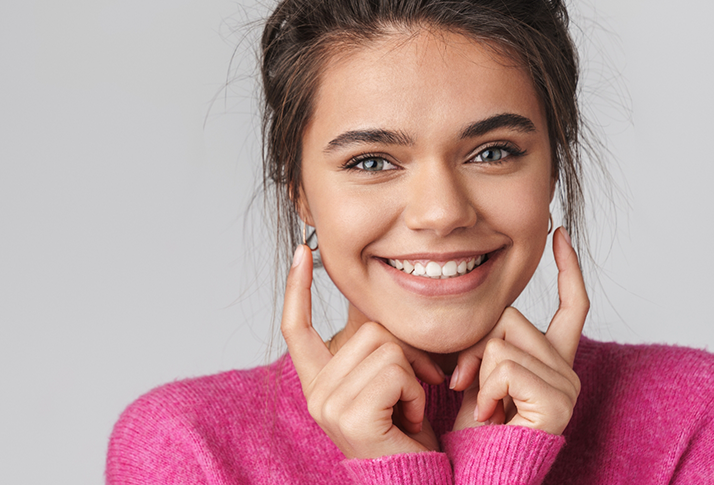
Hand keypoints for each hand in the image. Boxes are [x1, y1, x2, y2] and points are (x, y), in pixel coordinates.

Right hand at [281, 244, 446, 458]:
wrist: (416, 482)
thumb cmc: (408, 436)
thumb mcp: (386, 382)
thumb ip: (373, 347)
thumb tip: (368, 303)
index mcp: (317, 383)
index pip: (296, 328)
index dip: (297, 288)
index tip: (303, 251)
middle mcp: (314, 393)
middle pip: (365, 328)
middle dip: (404, 352)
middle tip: (411, 392)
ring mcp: (327, 404)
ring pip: (385, 344)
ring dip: (413, 374)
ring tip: (408, 407)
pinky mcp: (349, 415)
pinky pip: (395, 369)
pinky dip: (416, 391)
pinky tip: (409, 418)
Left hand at [450, 228, 588, 434]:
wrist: (474, 472)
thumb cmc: (467, 431)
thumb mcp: (468, 371)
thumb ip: (477, 340)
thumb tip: (462, 297)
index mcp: (548, 360)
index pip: (571, 306)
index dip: (567, 269)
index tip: (558, 233)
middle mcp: (565, 369)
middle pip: (510, 316)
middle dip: (474, 344)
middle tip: (463, 382)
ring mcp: (565, 386)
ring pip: (502, 340)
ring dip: (476, 372)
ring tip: (480, 404)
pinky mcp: (557, 404)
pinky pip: (506, 366)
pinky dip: (486, 389)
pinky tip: (489, 414)